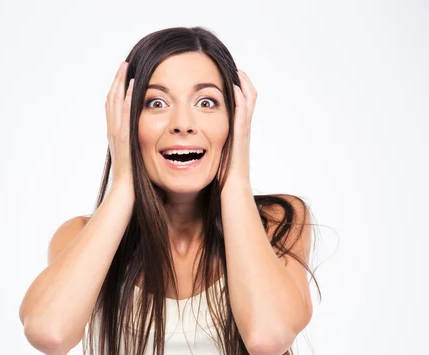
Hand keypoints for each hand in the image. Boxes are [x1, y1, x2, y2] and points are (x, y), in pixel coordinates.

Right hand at [105, 62, 134, 188]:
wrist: (123, 197)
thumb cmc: (131, 185)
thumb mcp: (135, 162)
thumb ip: (137, 151)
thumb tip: (148, 147)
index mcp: (116, 137)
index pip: (114, 109)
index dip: (117, 91)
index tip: (123, 76)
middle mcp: (113, 133)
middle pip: (111, 101)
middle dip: (117, 81)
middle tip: (123, 64)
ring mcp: (116, 136)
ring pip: (115, 104)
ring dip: (120, 84)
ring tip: (125, 66)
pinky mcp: (124, 139)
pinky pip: (125, 115)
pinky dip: (126, 99)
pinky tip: (132, 85)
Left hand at [221, 69, 256, 194]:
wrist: (233, 194)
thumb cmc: (224, 181)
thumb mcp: (216, 158)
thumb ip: (213, 148)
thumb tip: (197, 143)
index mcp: (236, 135)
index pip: (240, 108)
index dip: (236, 93)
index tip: (226, 79)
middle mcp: (242, 131)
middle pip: (248, 101)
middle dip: (241, 84)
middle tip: (233, 68)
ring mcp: (243, 134)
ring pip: (248, 104)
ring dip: (243, 86)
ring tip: (236, 70)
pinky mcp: (240, 139)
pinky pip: (242, 114)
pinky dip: (240, 99)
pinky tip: (234, 87)